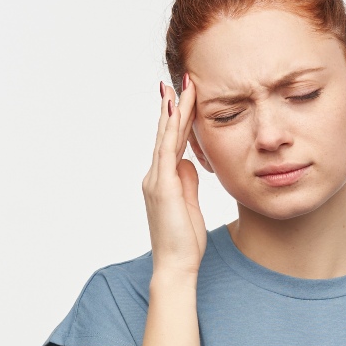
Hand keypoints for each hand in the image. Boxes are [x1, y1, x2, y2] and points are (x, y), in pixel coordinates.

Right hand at [143, 76, 206, 276]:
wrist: (175, 265)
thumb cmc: (184, 241)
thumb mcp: (190, 205)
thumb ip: (187, 182)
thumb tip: (189, 163)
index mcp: (163, 180)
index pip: (172, 142)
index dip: (179, 119)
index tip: (184, 96)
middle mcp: (156, 176)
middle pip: (167, 134)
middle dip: (174, 106)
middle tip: (180, 80)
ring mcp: (156, 180)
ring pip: (166, 137)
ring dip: (173, 110)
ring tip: (179, 86)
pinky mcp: (162, 187)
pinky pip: (167, 151)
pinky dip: (169, 129)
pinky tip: (174, 110)